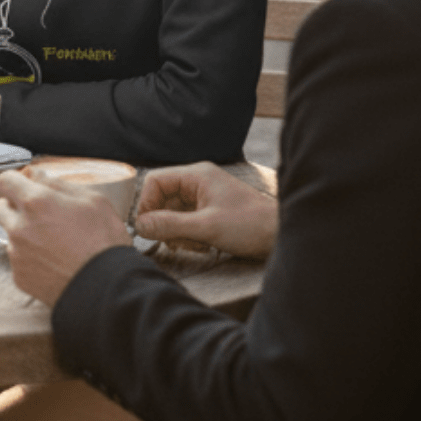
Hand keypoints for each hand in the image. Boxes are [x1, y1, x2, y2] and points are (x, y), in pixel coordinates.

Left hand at [0, 169, 131, 307]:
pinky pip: (17, 259)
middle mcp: (20, 227)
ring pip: (9, 234)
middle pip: (0, 207)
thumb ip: (58, 184)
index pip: (3, 181)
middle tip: (39, 213)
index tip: (23, 185)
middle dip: (15, 206)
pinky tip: (53, 260)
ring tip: (53, 241)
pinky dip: (29, 257)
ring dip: (24, 233)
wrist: (106, 290)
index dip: (14, 181)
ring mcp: (18, 254)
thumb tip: (38, 176)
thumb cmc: (104, 245)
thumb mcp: (93, 200)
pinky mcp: (20, 277)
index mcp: (36, 203)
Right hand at [134, 162, 278, 259]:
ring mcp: (204, 196)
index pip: (156, 181)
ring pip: (173, 211)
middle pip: (163, 197)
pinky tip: (199, 245)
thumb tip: (140, 226)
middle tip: (170, 240)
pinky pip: (186, 220)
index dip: (146, 203)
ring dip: (176, 230)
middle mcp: (198, 182)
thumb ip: (170, 225)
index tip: (146, 227)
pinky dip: (187, 234)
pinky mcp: (210, 211)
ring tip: (190, 244)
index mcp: (196, 175)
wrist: (280, 235)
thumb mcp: (205, 227)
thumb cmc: (249, 225)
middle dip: (163, 220)